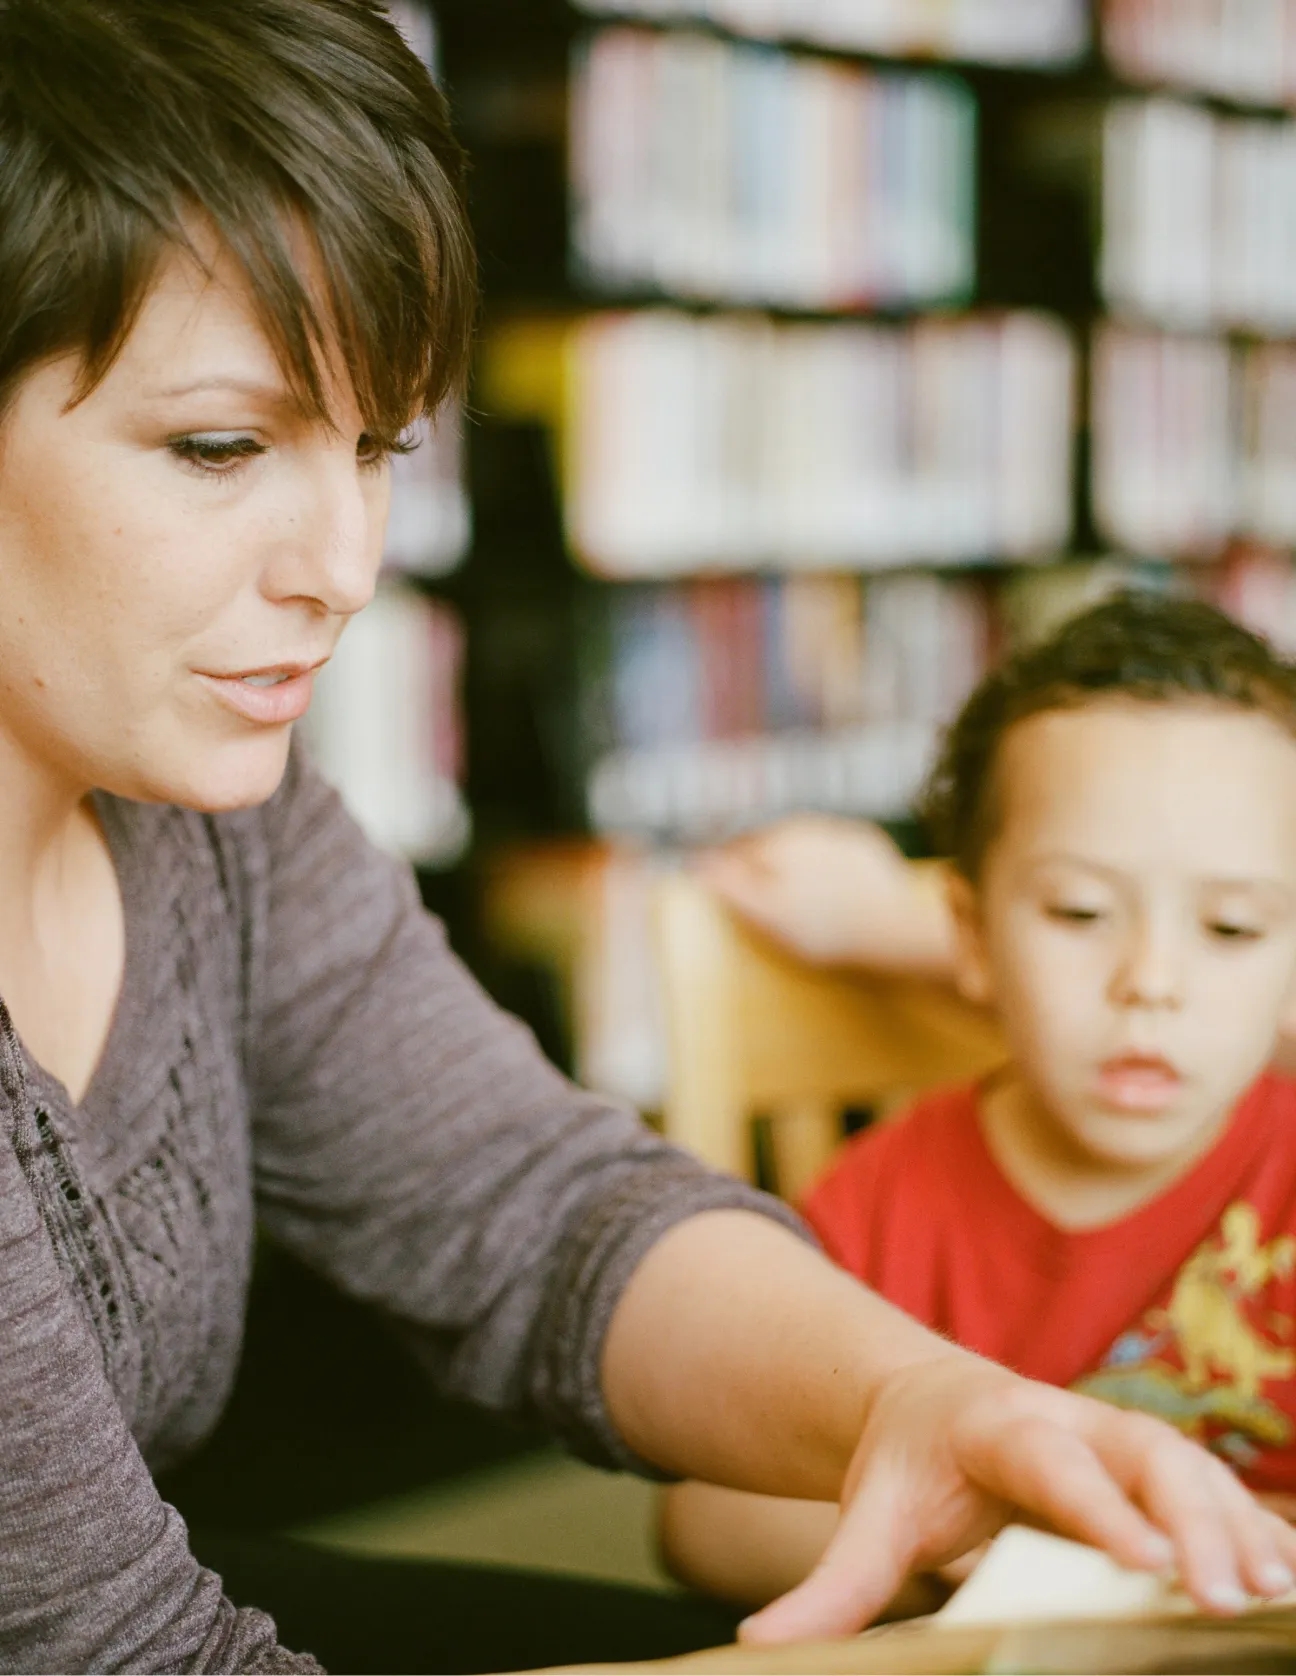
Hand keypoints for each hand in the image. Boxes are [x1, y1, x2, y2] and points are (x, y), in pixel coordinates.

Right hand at [697, 817, 952, 975]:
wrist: (892, 928)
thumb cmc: (824, 928)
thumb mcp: (766, 914)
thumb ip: (730, 885)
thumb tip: (697, 863)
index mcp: (775, 843)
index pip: (735, 852)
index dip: (723, 871)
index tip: (718, 891)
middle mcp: (806, 828)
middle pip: (769, 844)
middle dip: (759, 862)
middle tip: (758, 897)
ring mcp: (839, 834)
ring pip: (803, 843)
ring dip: (793, 860)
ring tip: (794, 895)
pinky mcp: (867, 846)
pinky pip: (838, 850)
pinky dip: (829, 865)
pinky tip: (831, 888)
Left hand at [740, 1352, 1295, 1644]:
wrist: (935, 1399)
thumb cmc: (908, 1466)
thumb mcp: (870, 1517)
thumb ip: (831, 1587)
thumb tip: (757, 1647)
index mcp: (999, 1427)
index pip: (1054, 1464)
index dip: (1103, 1510)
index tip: (1149, 1561)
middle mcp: (1070, 1420)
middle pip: (1146, 1453)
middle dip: (1192, 1518)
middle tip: (1229, 1594)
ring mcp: (1117, 1437)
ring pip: (1193, 1466)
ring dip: (1239, 1526)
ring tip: (1274, 1594)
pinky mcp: (1149, 1466)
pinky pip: (1214, 1490)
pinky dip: (1253, 1529)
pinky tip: (1283, 1582)